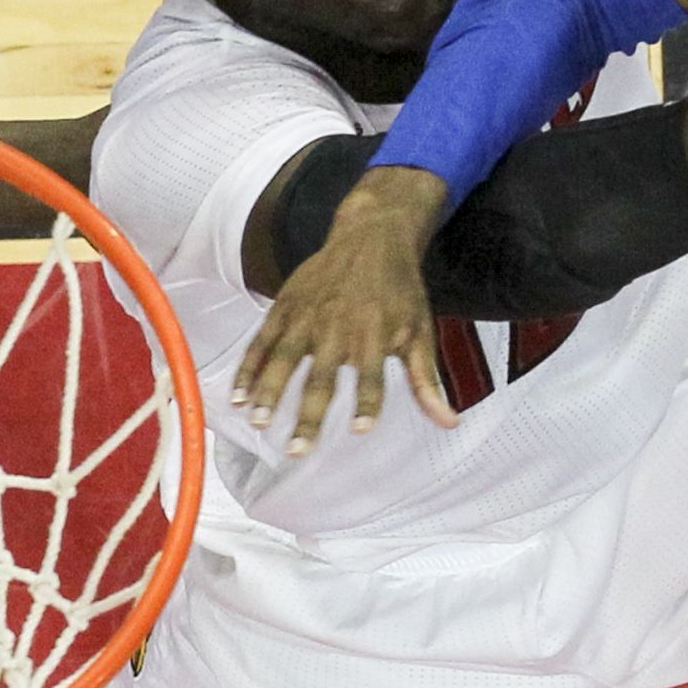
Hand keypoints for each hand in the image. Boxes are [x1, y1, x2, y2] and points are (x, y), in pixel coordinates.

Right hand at [233, 167, 456, 450]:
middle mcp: (337, 327)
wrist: (372, 235)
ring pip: (283, 359)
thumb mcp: (420, 332)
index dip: (368, 402)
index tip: (360, 430)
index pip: (372, 375)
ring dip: (269, 392)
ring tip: (258, 422)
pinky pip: (261, 341)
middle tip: (297, 451)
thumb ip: (426, 381)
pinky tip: (237, 395)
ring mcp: (306, 315)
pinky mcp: (285, 306)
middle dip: (308, 415)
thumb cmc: (401, 291)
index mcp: (374, 334)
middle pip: (321, 377)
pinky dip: (248, 368)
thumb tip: (450, 423)